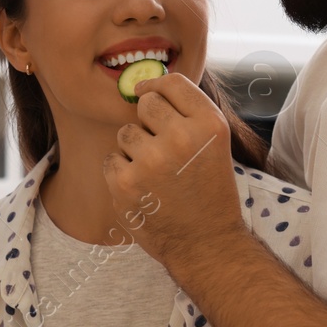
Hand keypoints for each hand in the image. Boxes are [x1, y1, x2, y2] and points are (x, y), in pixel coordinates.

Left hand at [104, 73, 246, 269]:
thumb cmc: (208, 191)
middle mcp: (182, 137)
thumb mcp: (215, 144)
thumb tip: (144, 86)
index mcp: (209, 124)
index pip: (171, 82)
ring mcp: (151, 161)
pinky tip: (143, 190)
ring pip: (125, 133)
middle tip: (162, 149)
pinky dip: (121, 173)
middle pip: (145, 103)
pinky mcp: (125, 183)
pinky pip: (111, 159)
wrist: (206, 244)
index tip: (147, 94)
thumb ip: (186, 113)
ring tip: (156, 175)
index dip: (156, 87)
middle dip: (148, 121)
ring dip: (134, 150)